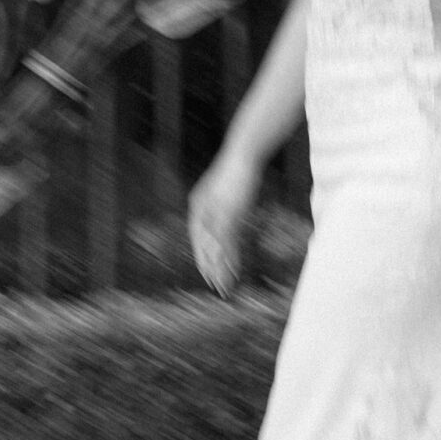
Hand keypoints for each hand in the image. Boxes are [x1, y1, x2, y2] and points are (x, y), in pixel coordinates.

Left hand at [187, 149, 260, 295]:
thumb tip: (227, 212)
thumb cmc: (237, 168)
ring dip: (220, 267)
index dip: (202, 255)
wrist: (243, 154)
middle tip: (215, 285)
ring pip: (215, 246)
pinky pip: (227, 240)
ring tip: (225, 284)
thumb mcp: (226, 187)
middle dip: (209, 267)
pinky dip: (229, 256)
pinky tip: (233, 269)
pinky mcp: (229, 213)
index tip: (207, 272)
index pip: (198, 236)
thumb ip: (224, 202)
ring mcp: (215, 213)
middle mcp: (203, 210)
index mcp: (199, 204)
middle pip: (204, 245)